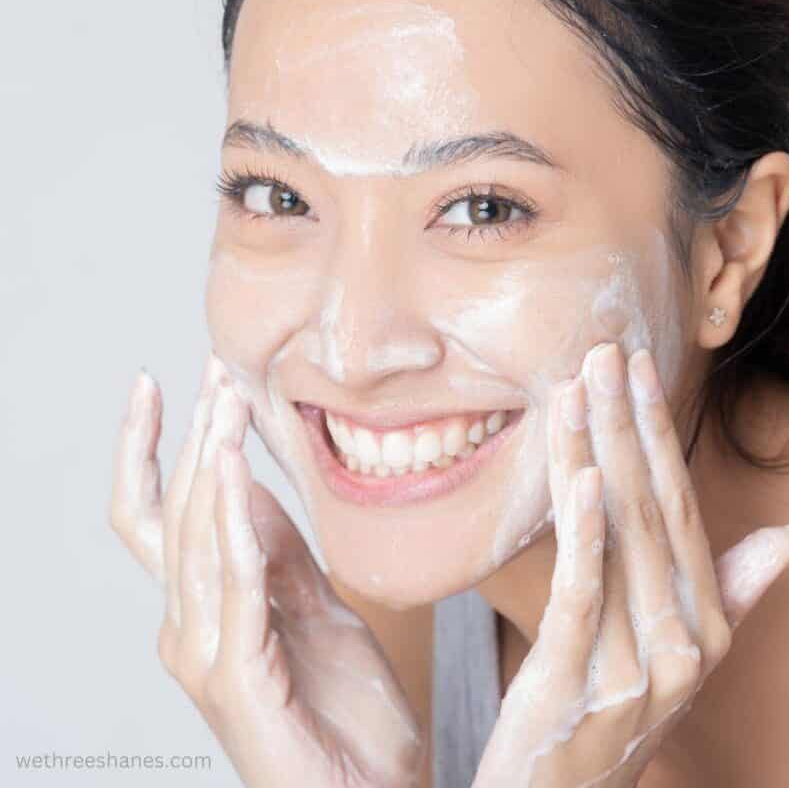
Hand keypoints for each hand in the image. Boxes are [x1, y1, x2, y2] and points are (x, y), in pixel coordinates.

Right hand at [110, 353, 423, 787]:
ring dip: (210, 461)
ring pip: (193, 537)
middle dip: (189, 435)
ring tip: (223, 399)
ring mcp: (205, 654)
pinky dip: (231, 520)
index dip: (153, 448)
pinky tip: (236, 470)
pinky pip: (232, 581)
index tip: (168, 383)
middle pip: (172, 514)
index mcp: (206, 610)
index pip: (160, 515)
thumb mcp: (315, 608)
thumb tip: (249, 483)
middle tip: (209, 369)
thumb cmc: (344, 710)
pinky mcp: (234, 678)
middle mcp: (188, 629)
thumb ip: (277, 553)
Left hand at [472, 342, 788, 787]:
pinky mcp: (579, 678)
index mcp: (705, 621)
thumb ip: (731, 591)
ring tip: (580, 385)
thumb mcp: (682, 653)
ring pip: (617, 535)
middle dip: (625, 422)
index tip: (641, 367)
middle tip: (604, 350)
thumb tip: (788, 542)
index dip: (659, 434)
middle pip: (649, 508)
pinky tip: (580, 474)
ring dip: (596, 452)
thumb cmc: (617, 710)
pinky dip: (585, 530)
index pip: (682, 507)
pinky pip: (585, 591)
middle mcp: (682, 638)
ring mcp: (636, 662)